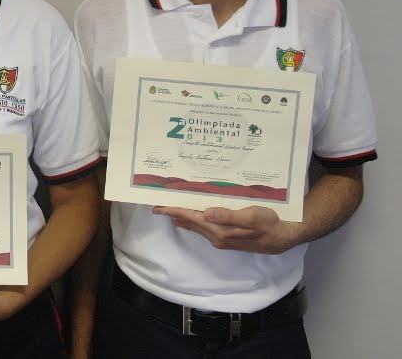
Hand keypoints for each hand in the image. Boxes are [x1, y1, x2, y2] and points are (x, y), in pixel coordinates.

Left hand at [152, 205, 300, 254]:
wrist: (286, 236)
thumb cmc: (270, 223)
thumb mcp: (252, 216)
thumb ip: (228, 216)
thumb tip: (206, 213)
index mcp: (219, 231)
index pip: (191, 218)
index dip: (174, 211)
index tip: (158, 207)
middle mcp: (217, 237)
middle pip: (191, 223)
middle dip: (175, 215)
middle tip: (160, 206)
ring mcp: (223, 239)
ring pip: (197, 227)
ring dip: (184, 219)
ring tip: (172, 211)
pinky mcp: (229, 237)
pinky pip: (206, 228)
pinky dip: (196, 221)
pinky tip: (195, 217)